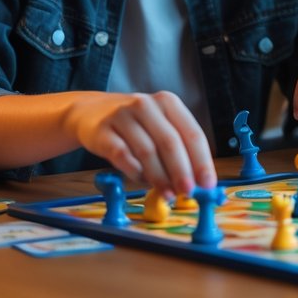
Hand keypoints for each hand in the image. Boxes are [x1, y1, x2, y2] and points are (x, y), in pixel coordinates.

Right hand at [61, 91, 215, 195]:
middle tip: (187, 192)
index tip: (207, 183)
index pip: (192, 133)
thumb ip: (178, 150)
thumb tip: (197, 182)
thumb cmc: (135, 124)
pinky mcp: (102, 130)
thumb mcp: (159, 127)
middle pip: (170, 142)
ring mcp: (122, 115)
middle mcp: (146, 105)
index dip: (202, 161)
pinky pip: (121, 155)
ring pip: (147, 150)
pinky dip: (134, 171)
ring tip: (167, 194)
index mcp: (168, 102)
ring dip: (160, 177)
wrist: (90, 112)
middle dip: (182, 171)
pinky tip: (141, 180)